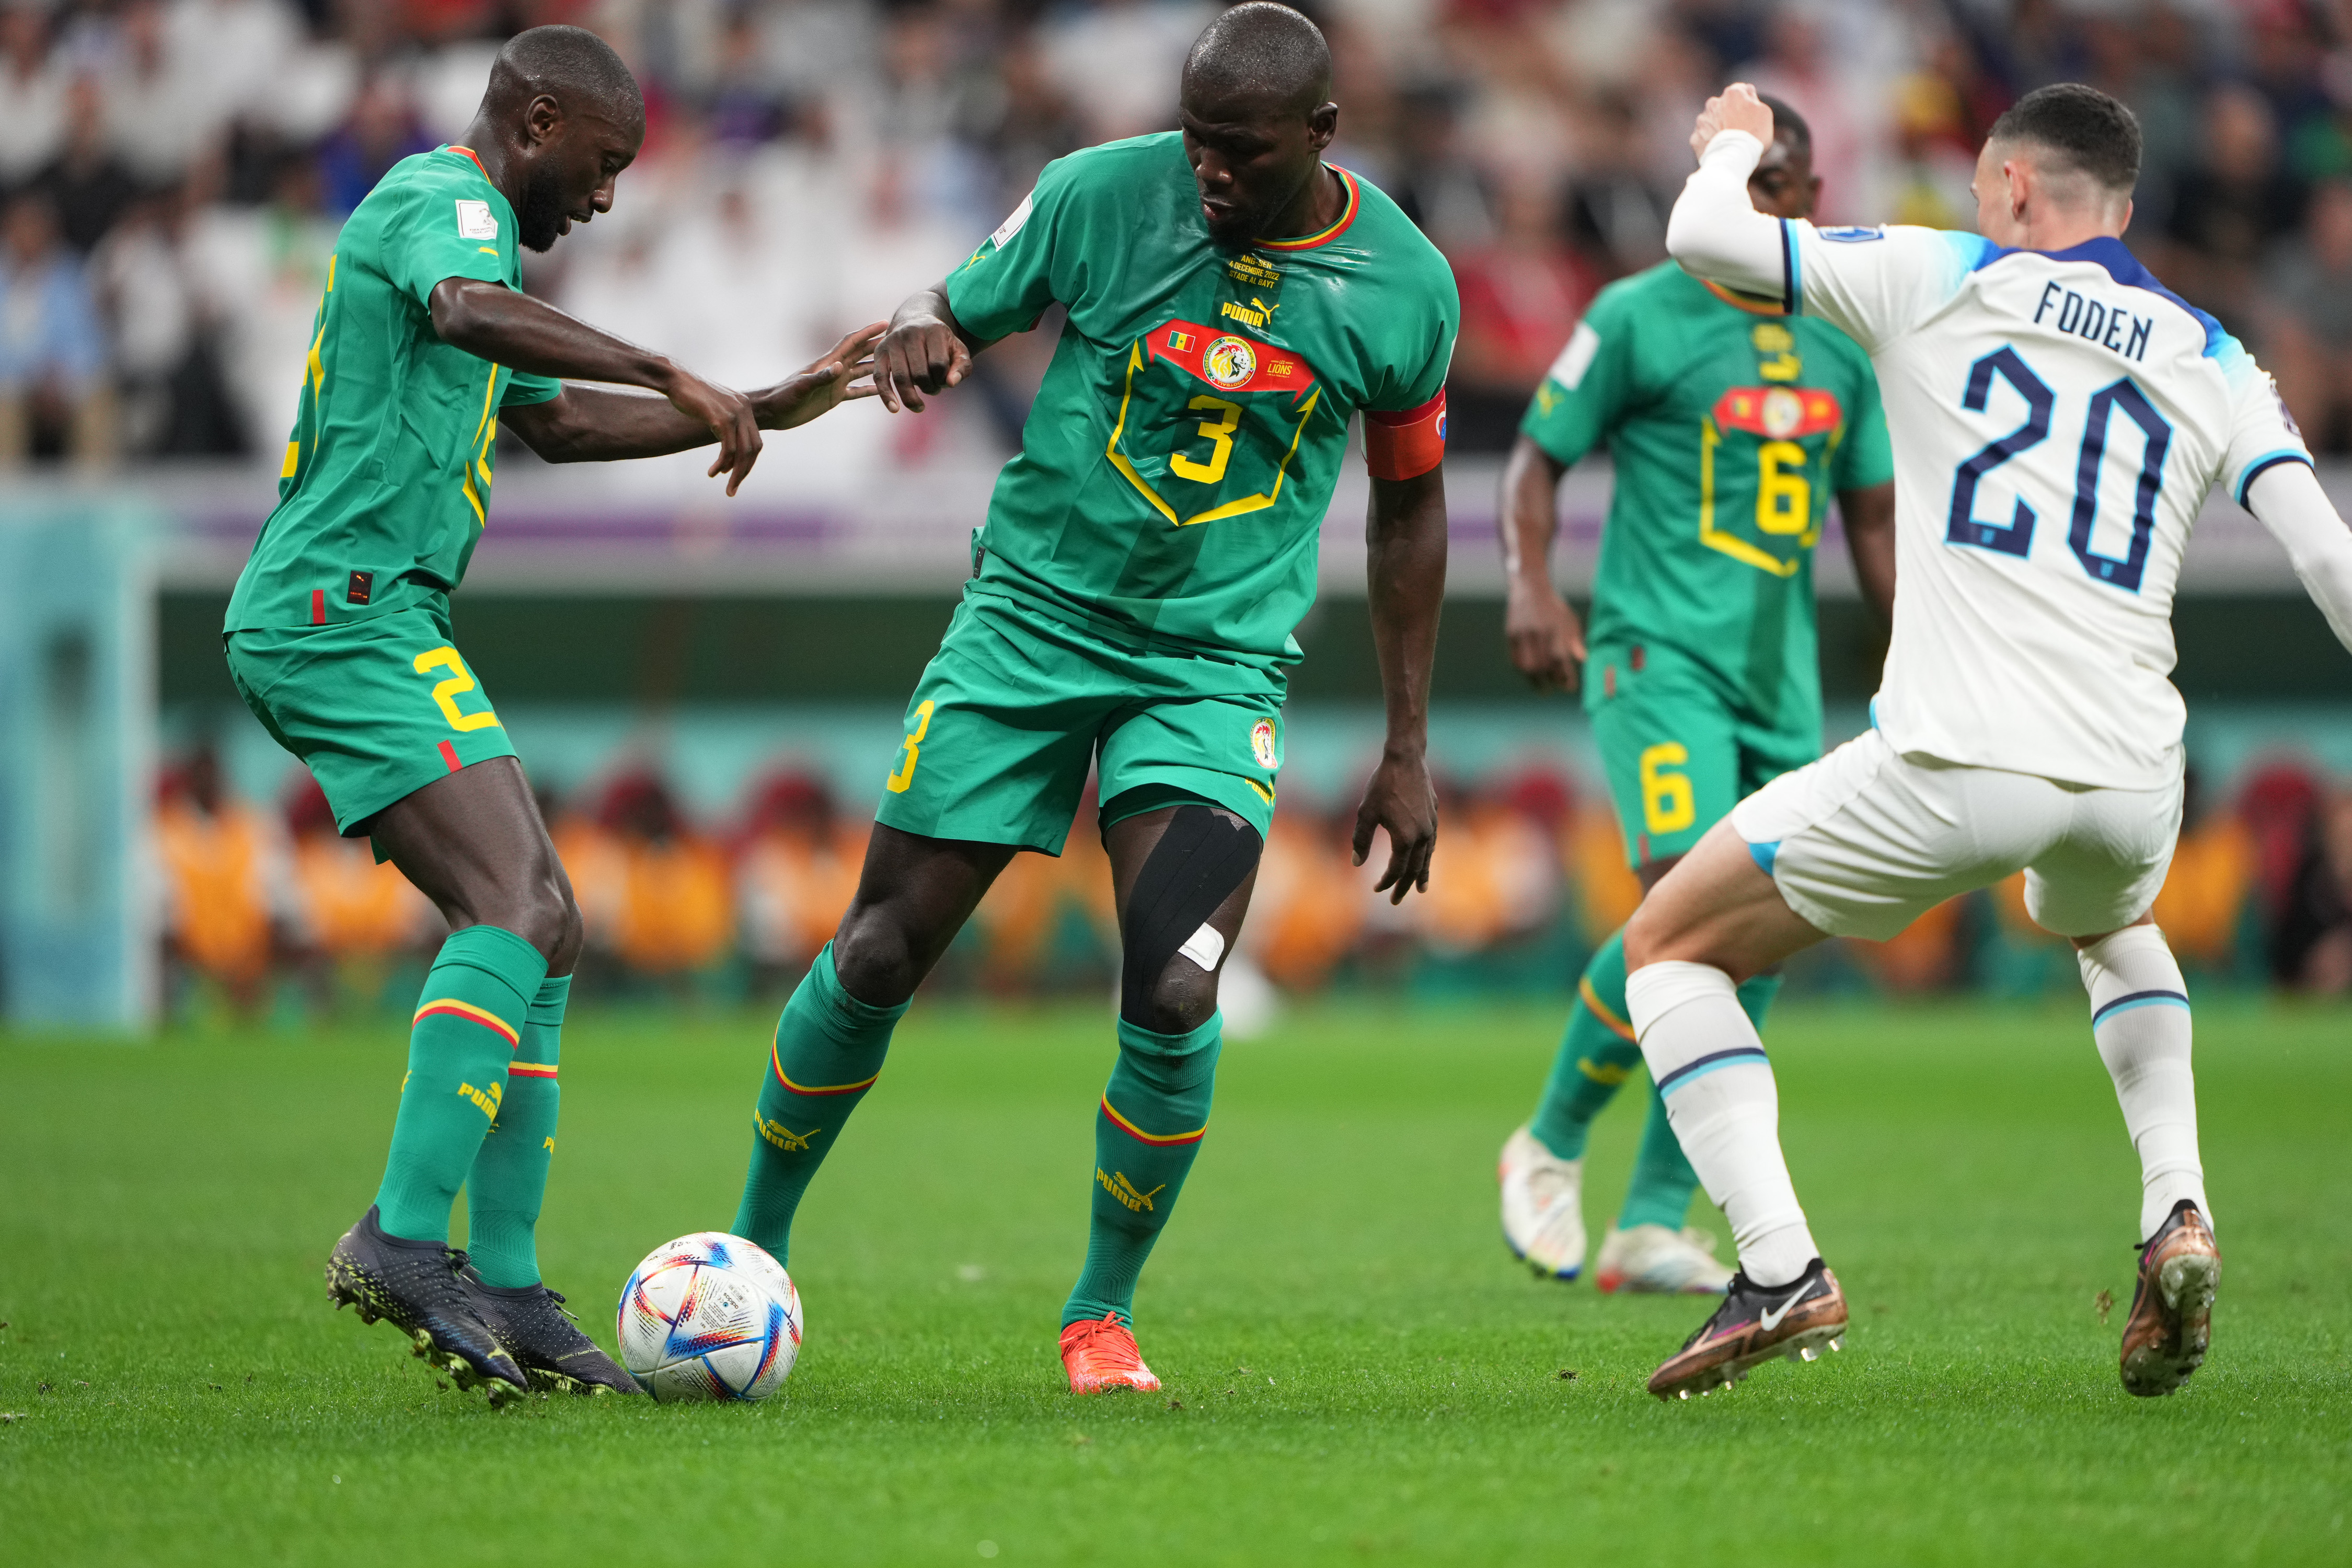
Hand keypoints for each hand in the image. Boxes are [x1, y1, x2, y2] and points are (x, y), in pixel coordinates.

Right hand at [656, 362, 762, 494]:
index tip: (735, 474)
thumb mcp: (714, 409)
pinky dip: (722, 464)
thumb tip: (730, 450)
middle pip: (754, 449)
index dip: (748, 461)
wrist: (675, 378)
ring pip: (743, 452)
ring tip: (727, 488)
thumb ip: (725, 424)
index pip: (755, 441)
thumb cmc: (689, 395)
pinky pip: (728, 449)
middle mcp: (744, 409)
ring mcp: (734, 413)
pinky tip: (712, 472)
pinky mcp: (721, 418)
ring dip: (735, 474)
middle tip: (733, 489)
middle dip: (744, 472)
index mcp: (745, 407)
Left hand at [754, 322, 885, 429]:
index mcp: (828, 363)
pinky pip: (857, 391)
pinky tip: (883, 391)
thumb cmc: (784, 397)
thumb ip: (822, 377)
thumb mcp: (803, 387)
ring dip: (877, 365)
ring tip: (896, 361)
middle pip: (860, 353)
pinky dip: (870, 389)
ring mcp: (835, 382)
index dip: (868, 332)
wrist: (774, 411)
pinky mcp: (834, 396)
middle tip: (898, 338)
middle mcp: (834, 370)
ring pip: (861, 370)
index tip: (885, 323)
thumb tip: (840, 367)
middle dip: (878, 344)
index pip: (852, 342)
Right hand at [873, 299, 971, 413]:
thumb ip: (962, 367)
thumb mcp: (958, 351)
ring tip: (919, 406)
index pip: (938, 364)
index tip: (945, 381)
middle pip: (920, 373)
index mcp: (933, 330)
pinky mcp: (880, 351)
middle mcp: (910, 333)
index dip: (943, 380)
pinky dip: (886, 395)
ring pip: (901, 378)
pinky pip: (880, 377)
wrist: (916, 323)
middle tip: (934, 389)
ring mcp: (893, 341)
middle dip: (930, 388)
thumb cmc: (941, 344)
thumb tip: (951, 383)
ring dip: (912, 397)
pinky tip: (894, 409)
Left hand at [1352, 746, 1437, 904]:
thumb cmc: (1382, 785)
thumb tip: (1356, 863)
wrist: (1406, 759)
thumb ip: (1361, 840)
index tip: (1376, 889)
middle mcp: (1423, 836)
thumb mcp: (1366, 813)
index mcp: (1405, 839)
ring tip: (1420, 889)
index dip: (1386, 882)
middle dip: (1404, 886)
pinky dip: (1427, 856)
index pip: (1396, 869)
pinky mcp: (1434, 816)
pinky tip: (1424, 859)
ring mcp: (1431, 826)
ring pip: (1427, 858)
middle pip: (1414, 869)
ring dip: (1421, 875)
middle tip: (1396, 901)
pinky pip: (1432, 843)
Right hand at [1504, 580, 1584, 693]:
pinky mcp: (1511, 635)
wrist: (1530, 588)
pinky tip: (1529, 675)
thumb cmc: (1554, 607)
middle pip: (1543, 665)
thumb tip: (1583, 659)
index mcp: (1555, 629)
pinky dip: (1523, 671)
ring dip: (1535, 680)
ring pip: (1527, 666)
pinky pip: (1515, 659)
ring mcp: (1522, 634)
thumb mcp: (1570, 620)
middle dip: (1550, 681)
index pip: (1560, 660)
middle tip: (1555, 689)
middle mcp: (1538, 632)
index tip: (1570, 687)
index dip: (1565, 676)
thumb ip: (1576, 640)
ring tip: (1541, 688)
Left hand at [1691, 82, 1774, 160]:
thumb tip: (1747, 90)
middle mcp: (1713, 103)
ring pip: (1711, 121)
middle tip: (1738, 129)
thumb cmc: (1754, 134)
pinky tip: (1719, 148)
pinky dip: (1709, 141)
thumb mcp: (1764, 112)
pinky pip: (1703, 137)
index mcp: (1732, 93)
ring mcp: (1702, 121)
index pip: (1739, 90)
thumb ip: (1754, 98)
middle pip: (1722, 106)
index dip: (1745, 101)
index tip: (1748, 112)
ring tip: (1728, 140)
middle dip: (1728, 114)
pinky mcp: (1695, 137)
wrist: (1734, 158)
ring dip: (1717, 127)